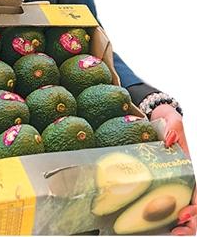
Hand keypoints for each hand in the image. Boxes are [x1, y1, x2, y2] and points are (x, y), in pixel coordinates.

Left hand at [150, 104, 195, 234]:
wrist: (153, 117)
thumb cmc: (166, 120)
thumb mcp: (172, 120)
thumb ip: (174, 128)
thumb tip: (169, 140)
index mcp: (189, 167)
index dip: (195, 206)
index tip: (185, 214)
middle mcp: (182, 178)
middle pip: (192, 206)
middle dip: (190, 224)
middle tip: (177, 232)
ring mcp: (169, 181)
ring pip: (177, 207)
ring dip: (176, 224)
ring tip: (169, 233)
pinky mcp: (154, 181)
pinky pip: (158, 200)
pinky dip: (159, 216)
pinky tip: (151, 225)